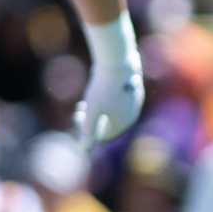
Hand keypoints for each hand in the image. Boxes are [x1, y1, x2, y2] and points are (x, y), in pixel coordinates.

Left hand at [73, 14, 143, 150]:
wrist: (117, 61)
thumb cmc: (103, 88)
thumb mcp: (91, 111)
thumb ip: (88, 132)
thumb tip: (84, 150)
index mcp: (125, 123)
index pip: (104, 134)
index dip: (87, 127)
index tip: (78, 113)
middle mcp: (133, 114)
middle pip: (108, 122)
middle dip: (93, 118)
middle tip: (80, 107)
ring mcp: (135, 100)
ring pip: (113, 110)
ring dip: (99, 108)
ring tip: (88, 98)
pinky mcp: (133, 88)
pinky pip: (118, 99)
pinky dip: (107, 97)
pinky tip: (99, 87)